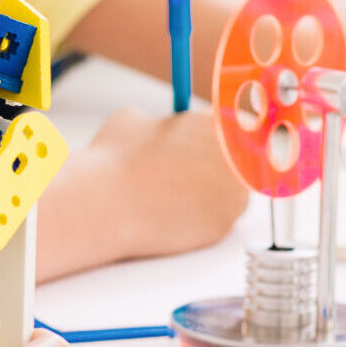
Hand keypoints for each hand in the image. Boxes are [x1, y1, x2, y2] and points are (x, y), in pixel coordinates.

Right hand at [89, 107, 249, 257]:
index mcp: (216, 124)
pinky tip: (170, 210)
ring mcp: (233, 196)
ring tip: (171, 190)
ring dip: (210, 190)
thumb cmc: (115, 160)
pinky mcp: (223, 227)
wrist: (106, 204)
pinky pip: (218, 218)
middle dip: (218, 162)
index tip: (202, 140)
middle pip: (240, 159)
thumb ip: (160, 122)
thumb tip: (160, 127)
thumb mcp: (132, 119)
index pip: (232, 125)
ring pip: (231, 191)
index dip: (215, 133)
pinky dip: (199, 216)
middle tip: (187, 166)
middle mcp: (235, 160)